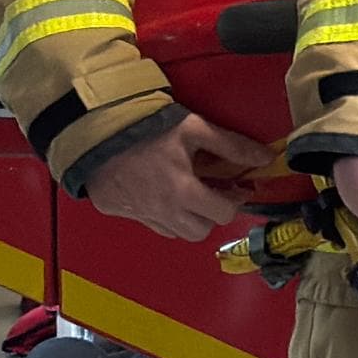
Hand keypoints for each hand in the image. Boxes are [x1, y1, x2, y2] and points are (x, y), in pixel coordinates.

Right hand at [87, 113, 284, 247]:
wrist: (91, 128)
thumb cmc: (146, 126)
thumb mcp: (194, 129)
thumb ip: (232, 146)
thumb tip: (266, 158)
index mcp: (184, 192)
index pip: (224, 214)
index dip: (233, 200)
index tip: (232, 186)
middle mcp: (162, 210)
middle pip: (199, 231)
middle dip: (210, 214)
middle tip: (208, 191)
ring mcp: (137, 213)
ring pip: (174, 232)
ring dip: (185, 217)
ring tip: (184, 191)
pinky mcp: (116, 211)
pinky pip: (147, 222)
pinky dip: (158, 213)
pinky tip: (157, 191)